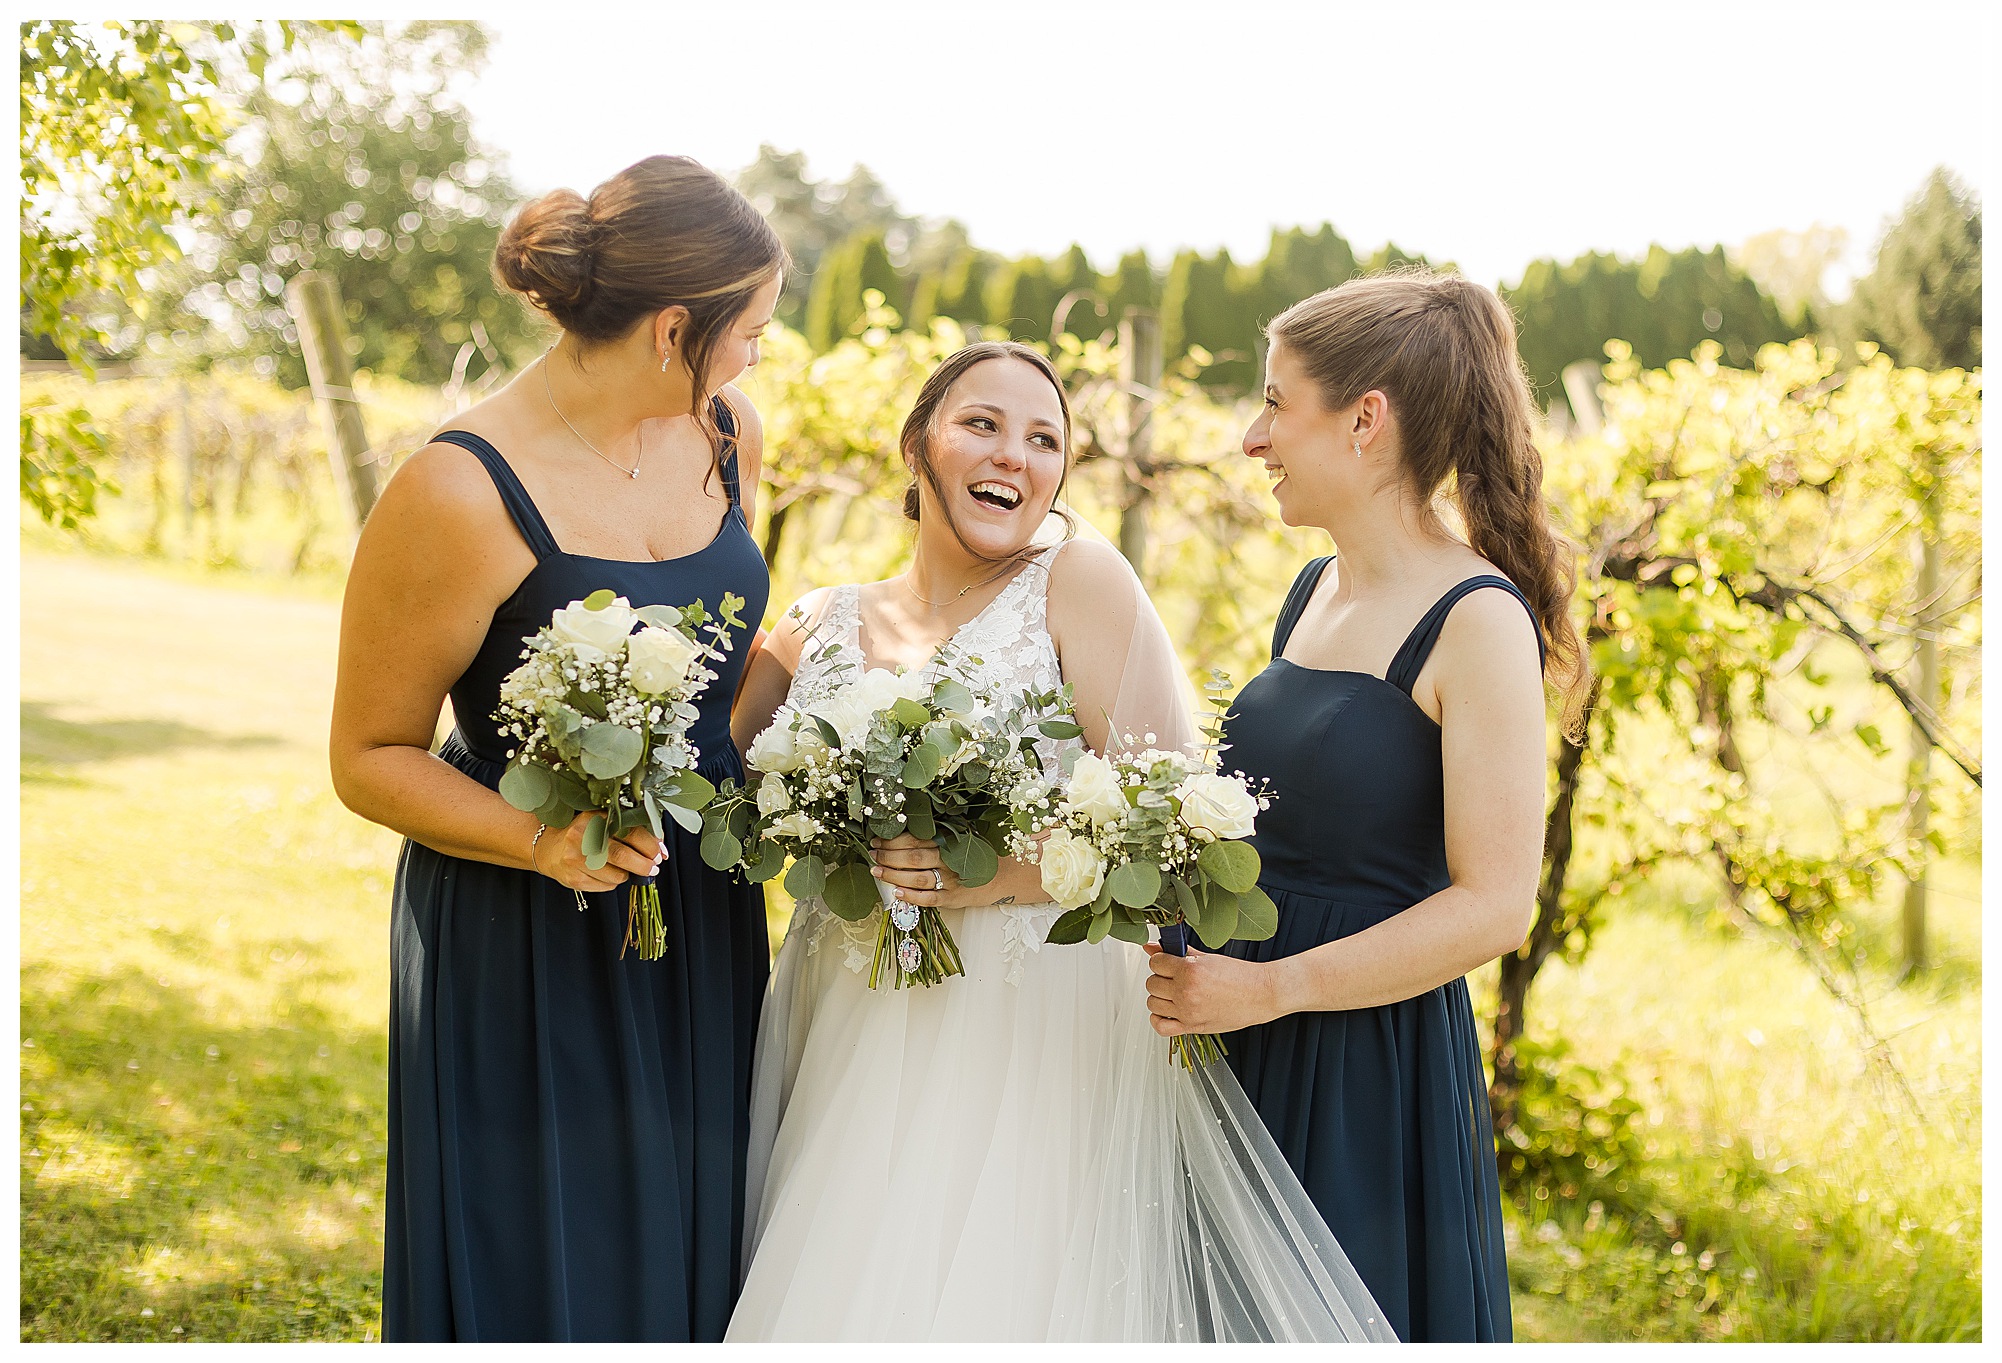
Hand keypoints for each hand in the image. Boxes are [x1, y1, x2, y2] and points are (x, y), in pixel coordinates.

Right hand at [533, 809, 664, 892]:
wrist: (549, 848)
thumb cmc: (583, 834)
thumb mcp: (601, 822)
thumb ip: (628, 829)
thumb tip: (659, 847)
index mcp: (594, 819)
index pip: (629, 832)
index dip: (649, 845)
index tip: (660, 853)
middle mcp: (582, 838)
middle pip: (622, 856)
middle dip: (643, 865)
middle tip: (652, 867)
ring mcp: (575, 860)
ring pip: (617, 875)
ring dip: (627, 874)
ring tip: (624, 868)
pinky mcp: (574, 879)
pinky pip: (606, 886)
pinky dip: (614, 882)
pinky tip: (607, 873)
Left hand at [868, 834, 1043, 909]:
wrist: (1003, 876)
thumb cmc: (976, 856)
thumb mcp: (959, 839)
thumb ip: (936, 837)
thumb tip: (902, 833)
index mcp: (948, 841)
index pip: (915, 839)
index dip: (893, 840)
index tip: (877, 840)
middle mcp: (948, 859)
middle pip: (912, 857)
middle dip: (888, 856)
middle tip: (873, 854)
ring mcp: (951, 880)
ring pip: (917, 877)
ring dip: (893, 875)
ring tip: (877, 871)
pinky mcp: (953, 898)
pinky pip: (929, 898)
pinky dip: (911, 897)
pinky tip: (897, 894)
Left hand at [1144, 943, 1286, 1035]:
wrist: (1261, 994)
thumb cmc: (1239, 976)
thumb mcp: (1207, 958)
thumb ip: (1177, 952)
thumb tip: (1151, 947)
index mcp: (1190, 971)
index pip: (1155, 963)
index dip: (1161, 961)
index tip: (1168, 962)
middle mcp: (1186, 992)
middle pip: (1152, 983)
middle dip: (1161, 978)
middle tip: (1174, 977)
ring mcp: (1187, 1011)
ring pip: (1152, 1003)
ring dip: (1160, 997)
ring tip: (1174, 992)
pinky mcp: (1192, 1027)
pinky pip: (1160, 1026)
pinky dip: (1158, 1019)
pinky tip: (1167, 1010)